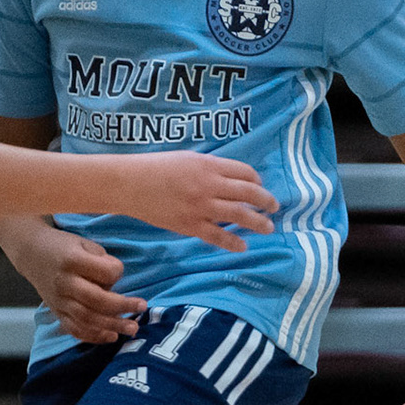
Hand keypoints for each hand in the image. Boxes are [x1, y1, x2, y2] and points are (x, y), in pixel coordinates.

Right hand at [15, 226, 146, 343]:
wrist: (31, 253)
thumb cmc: (63, 246)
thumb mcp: (84, 243)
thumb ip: (101, 260)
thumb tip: (116, 282)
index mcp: (73, 261)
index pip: (104, 272)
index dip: (116, 273)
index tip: (118, 271)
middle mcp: (64, 283)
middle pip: (96, 301)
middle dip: (122, 307)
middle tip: (141, 308)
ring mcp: (59, 301)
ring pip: (87, 319)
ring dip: (112, 325)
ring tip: (132, 328)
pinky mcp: (57, 312)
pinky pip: (75, 329)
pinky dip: (94, 336)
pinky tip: (111, 336)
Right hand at [122, 152, 277, 252]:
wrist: (129, 184)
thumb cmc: (156, 168)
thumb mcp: (188, 158)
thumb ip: (210, 168)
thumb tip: (229, 179)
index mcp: (209, 165)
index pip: (245, 173)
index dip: (257, 181)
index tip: (259, 187)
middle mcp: (209, 186)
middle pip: (248, 193)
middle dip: (266, 201)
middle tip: (274, 207)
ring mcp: (200, 207)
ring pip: (239, 216)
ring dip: (258, 222)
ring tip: (268, 227)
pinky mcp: (189, 226)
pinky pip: (217, 237)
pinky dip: (233, 242)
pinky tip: (242, 246)